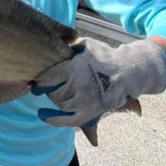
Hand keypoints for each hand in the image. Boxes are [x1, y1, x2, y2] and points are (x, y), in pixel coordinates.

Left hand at [33, 38, 165, 126]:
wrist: (128, 72)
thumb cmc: (106, 57)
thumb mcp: (86, 45)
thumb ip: (70, 47)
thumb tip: (56, 46)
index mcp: (73, 68)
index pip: (48, 79)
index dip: (40, 83)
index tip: (37, 85)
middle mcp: (77, 85)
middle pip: (54, 93)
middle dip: (51, 91)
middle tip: (55, 88)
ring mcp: (84, 100)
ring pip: (60, 105)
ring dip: (58, 101)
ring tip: (62, 95)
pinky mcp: (91, 112)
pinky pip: (68, 120)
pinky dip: (54, 120)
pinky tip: (43, 116)